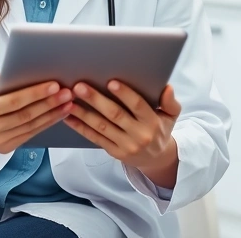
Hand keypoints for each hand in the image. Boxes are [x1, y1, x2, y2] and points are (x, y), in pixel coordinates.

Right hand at [0, 68, 73, 153]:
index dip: (35, 94)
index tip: (54, 85)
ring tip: (68, 102)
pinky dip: (48, 122)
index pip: (14, 101)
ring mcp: (0, 140)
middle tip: (67, 93)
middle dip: (49, 103)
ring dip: (53, 114)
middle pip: (26, 115)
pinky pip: (32, 133)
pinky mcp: (9, 147)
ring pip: (32, 126)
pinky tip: (60, 113)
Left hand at [65, 81, 180, 186]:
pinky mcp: (114, 152)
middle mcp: (139, 135)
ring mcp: (125, 145)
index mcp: (152, 122)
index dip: (124, 94)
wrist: (156, 159)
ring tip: (69, 100)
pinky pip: (95, 138)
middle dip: (96, 100)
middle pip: (115, 115)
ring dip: (83, 113)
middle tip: (79, 87)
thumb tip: (167, 87)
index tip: (110, 82)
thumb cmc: (161, 129)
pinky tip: (69, 118)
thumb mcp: (171, 115)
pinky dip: (81, 128)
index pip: (138, 105)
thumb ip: (170, 101)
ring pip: (102, 127)